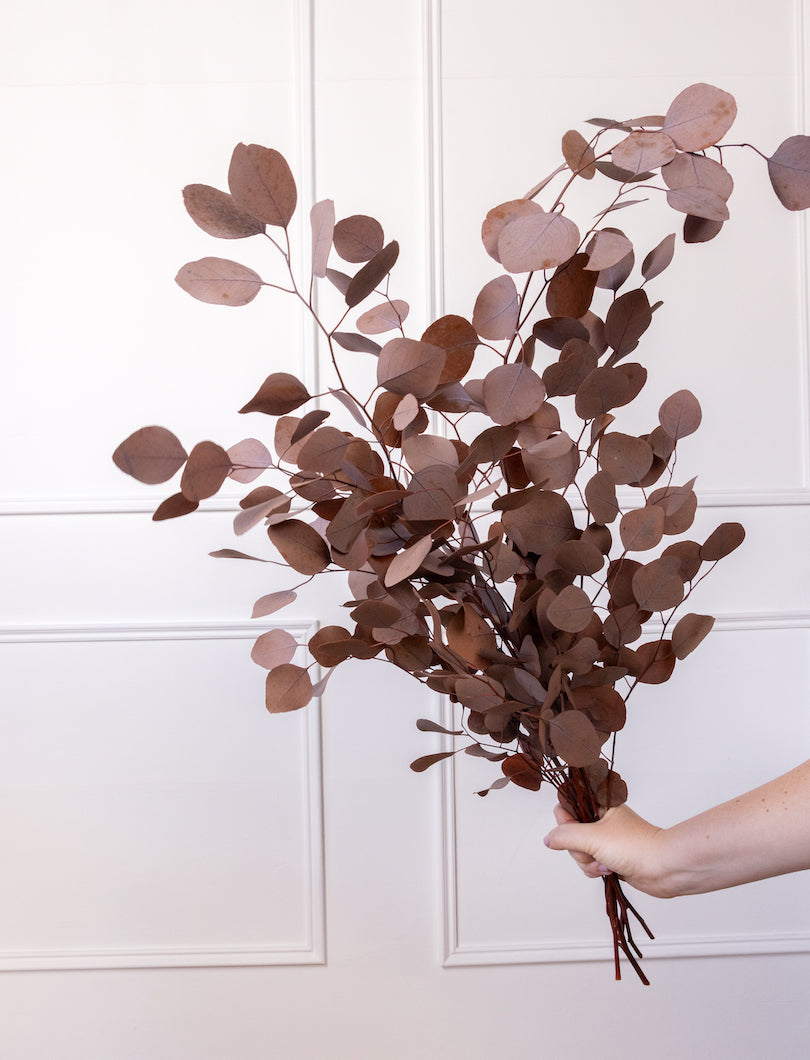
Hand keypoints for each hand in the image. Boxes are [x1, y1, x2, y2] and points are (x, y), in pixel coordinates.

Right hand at [544, 803, 673, 897]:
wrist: (664, 868)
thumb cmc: (634, 846)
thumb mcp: (592, 837)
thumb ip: (565, 836)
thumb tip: (548, 839)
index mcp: (599, 803)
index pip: (568, 804)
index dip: (565, 819)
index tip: (572, 829)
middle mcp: (601, 819)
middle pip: (570, 832)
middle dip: (578, 848)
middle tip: (592, 850)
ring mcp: (606, 839)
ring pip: (579, 850)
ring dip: (588, 861)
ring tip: (605, 862)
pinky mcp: (611, 856)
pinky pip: (590, 863)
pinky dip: (596, 869)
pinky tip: (610, 870)